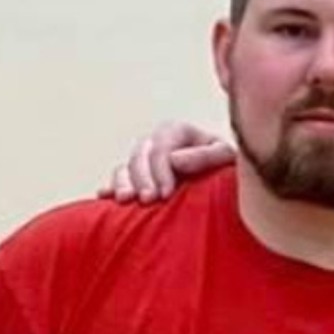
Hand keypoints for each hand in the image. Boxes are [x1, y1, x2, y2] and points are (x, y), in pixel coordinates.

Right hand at [102, 120, 233, 203]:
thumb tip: (175, 160)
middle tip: (149, 201)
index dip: (161, 168)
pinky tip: (105, 196)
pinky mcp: (137, 178)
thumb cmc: (228, 171)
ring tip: (126, 201)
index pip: (162, 144)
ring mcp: (146, 160)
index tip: (167, 194)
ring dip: (123, 183)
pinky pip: (118, 179)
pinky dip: (111, 187)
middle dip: (142, 178)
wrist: (226, 189)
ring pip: (125, 166)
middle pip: (140, 155)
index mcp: (179, 132)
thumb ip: (206, 155)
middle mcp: (158, 143)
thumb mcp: (226, 158)